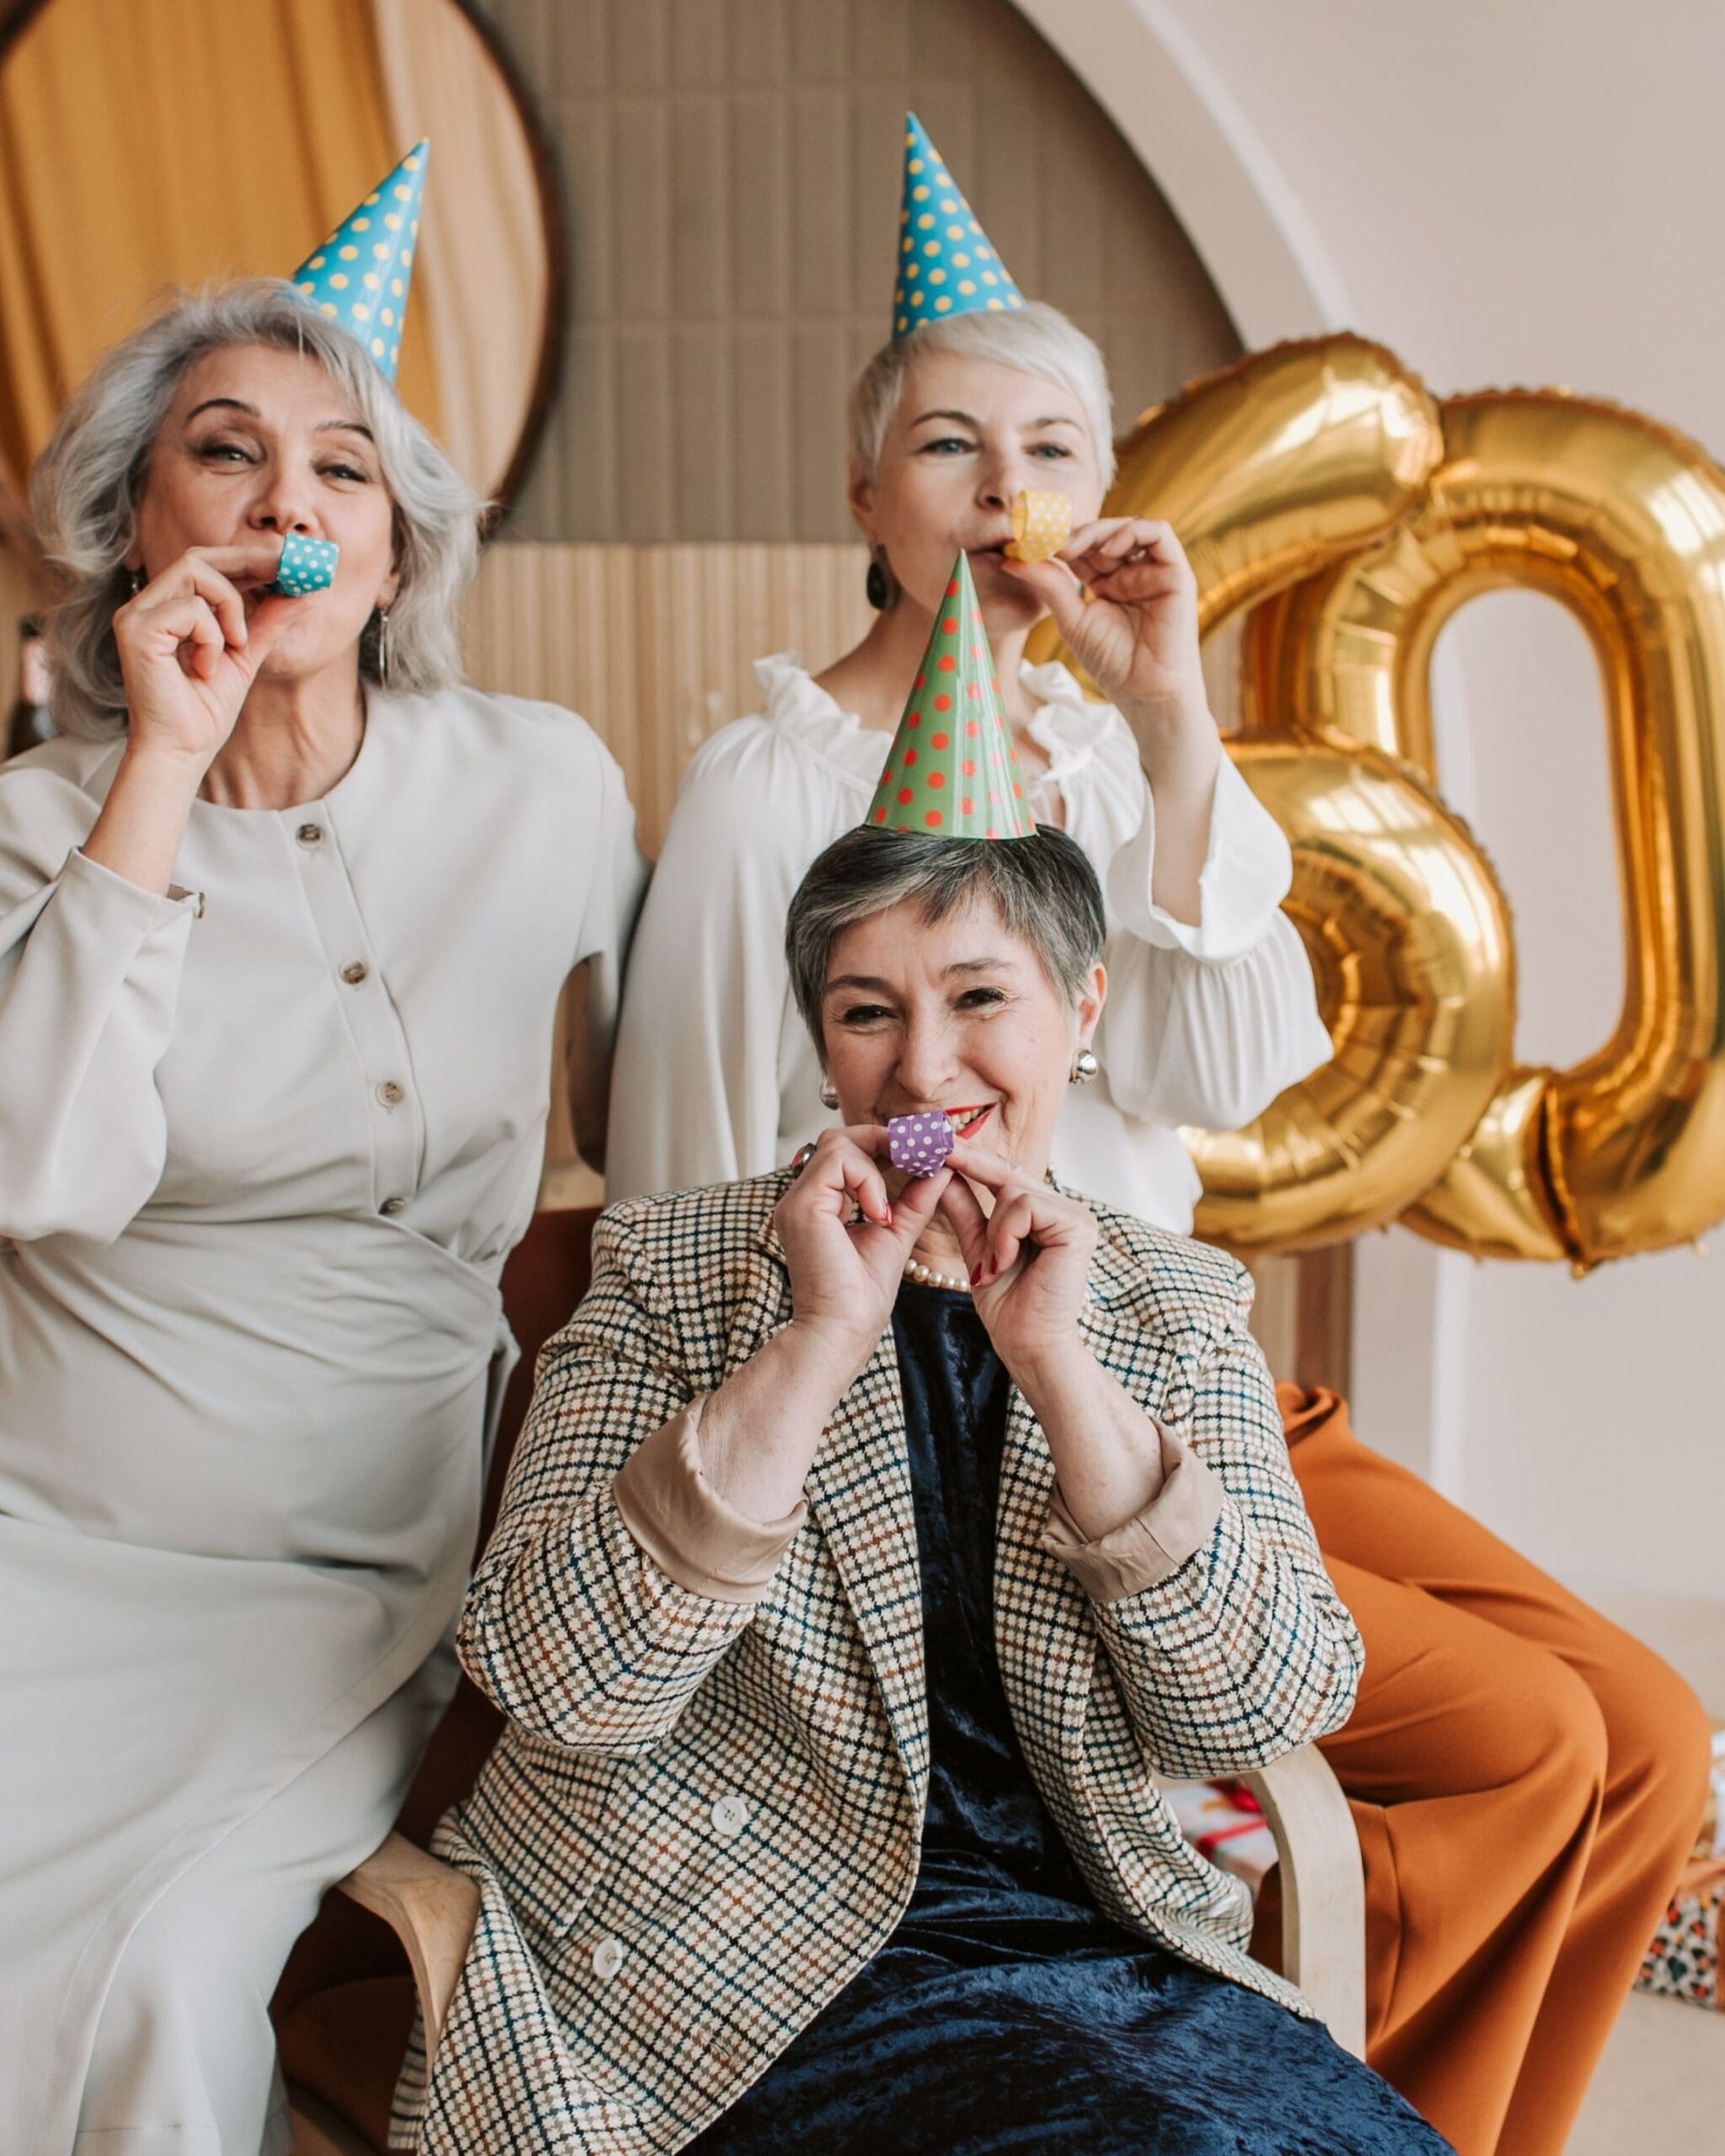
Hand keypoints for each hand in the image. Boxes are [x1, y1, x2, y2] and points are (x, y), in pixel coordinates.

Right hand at [114, 545, 299, 773]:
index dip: (247, 557)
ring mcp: (136, 615)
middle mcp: (147, 605)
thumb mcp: (246, 658)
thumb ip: (269, 622)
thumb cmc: (204, 712)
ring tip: (236, 644)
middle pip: (198, 555)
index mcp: (168, 609)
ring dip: (231, 606)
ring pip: (196, 571)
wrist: (180, 753)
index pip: (206, 565)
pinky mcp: (136, 630)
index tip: (289, 560)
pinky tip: (206, 668)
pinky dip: (212, 636)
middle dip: (248, 561)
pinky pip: (191, 608)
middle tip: (287, 573)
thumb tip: (307, 591)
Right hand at [774, 1127, 950, 1376]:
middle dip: (884, 1142)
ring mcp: (797, 1201)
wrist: (842, 1332)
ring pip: (838, 1143)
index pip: (848, 1153)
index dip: (886, 1146)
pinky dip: (869, 1180)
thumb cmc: (862, 1298)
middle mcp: (803, 1199)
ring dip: (878, 1159)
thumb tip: (941, 1167)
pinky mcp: (802, 1207)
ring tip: (899, 1194)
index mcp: (819, 1206)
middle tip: (919, 1159)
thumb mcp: (897, 1234)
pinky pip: (838, 1163)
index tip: (922, 1155)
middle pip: (840, 1138)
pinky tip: (882, 1214)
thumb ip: (915, 1199)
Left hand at [936, 1136, 1097, 1381]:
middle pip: (1008, 1173)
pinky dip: (1006, 1235)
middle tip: (948, 1184)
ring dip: (993, 1231)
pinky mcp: (1079, 1226)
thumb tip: (941, 1170)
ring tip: (996, 1267)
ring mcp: (1077, 1215)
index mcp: (1046, 1212)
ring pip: (1013, 1190)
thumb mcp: (979, 1248)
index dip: (970, 1157)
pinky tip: (1006, 1263)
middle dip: (972, 1178)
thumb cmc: (1007, 1306)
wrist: (1027, 1345)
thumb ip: (965, 1209)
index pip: (1004, 1173)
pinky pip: (1026, 1206)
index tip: (934, 1141)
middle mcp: (1066, 1208)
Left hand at [1001, 517, 1209, 730]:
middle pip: (1103, 533)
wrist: (1147, 692)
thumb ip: (1048, 585)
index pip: (1082, 549)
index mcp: (1107, 583)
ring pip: (1128, 527)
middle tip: (1048, 542)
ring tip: (1073, 549)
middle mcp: (1131, 572)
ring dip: (1099, 530)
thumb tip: (1010, 559)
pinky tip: (1108, 551)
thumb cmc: (1113, 663)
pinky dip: (1133, 532)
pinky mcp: (1176, 573)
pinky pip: (1160, 533)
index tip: (1029, 542)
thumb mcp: (1072, 619)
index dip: (1057, 541)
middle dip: (1074, 534)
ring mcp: (1154, 571)